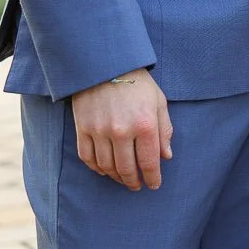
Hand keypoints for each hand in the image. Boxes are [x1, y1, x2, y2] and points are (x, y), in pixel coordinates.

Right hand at [71, 73, 172, 190]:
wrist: (105, 63)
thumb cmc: (137, 83)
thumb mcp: (158, 102)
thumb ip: (164, 130)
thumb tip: (166, 156)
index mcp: (144, 125)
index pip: (149, 162)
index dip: (152, 178)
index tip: (153, 185)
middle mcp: (121, 131)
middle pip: (127, 169)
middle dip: (133, 182)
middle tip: (137, 186)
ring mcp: (99, 130)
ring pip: (107, 166)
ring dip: (116, 177)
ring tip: (123, 179)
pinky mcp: (82, 127)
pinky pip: (88, 157)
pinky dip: (96, 168)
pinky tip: (104, 170)